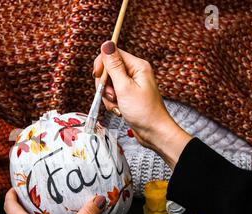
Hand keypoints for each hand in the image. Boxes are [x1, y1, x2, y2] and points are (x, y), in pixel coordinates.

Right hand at [93, 41, 191, 168]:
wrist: (154, 132)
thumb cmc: (144, 111)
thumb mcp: (124, 87)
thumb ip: (113, 66)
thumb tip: (106, 44)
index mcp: (137, 66)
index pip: (113, 54)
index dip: (102, 65)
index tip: (98, 77)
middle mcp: (135, 73)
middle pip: (108, 70)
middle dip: (105, 84)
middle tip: (112, 95)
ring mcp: (131, 85)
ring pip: (109, 84)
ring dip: (108, 96)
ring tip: (118, 105)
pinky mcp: (128, 96)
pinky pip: (113, 95)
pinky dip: (112, 103)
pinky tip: (119, 110)